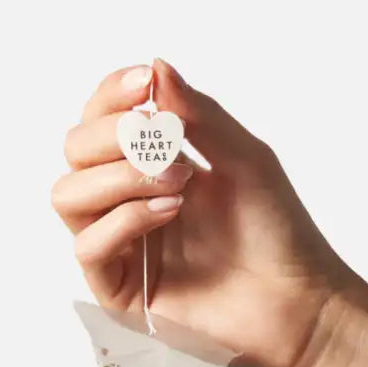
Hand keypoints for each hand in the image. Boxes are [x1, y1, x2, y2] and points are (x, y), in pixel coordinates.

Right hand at [53, 59, 360, 366]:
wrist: (299, 299)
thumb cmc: (277, 229)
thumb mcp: (244, 157)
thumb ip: (199, 115)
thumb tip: (157, 67)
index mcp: (151, 166)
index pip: (101, 120)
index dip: (111, 96)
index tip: (144, 82)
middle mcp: (127, 201)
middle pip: (74, 151)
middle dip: (114, 136)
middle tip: (170, 144)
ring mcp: (121, 245)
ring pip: (68, 195)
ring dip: (118, 177)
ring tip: (178, 182)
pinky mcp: (120, 290)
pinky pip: (88, 246)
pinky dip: (124, 219)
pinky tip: (169, 213)